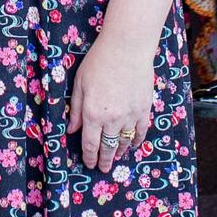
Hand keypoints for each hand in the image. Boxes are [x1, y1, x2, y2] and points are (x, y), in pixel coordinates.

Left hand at [67, 32, 153, 172]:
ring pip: (125, 142)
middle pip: (108, 147)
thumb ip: (76, 109)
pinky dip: (136, 141)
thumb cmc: (98, 62)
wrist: (126, 48)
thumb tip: (71, 130)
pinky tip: (133, 144)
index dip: (89, 156)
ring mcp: (130, 116)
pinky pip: (141, 132)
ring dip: (120, 152)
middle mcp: (112, 119)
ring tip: (116, 157)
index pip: (90, 143)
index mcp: (93, 113)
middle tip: (103, 168)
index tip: (89, 164)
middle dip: (104, 160)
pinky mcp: (144, 110)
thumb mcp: (79, 83)